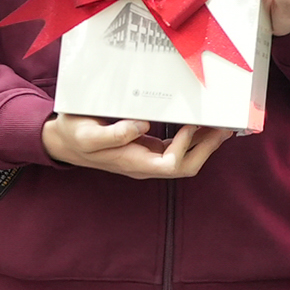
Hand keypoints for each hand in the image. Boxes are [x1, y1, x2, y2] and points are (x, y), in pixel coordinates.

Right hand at [40, 115, 231, 179]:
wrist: (65, 142)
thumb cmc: (75, 134)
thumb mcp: (86, 133)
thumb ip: (113, 134)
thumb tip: (142, 125)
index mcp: (132, 162)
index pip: (170, 164)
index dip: (185, 146)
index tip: (191, 122)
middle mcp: (144, 165)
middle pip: (186, 167)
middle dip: (207, 148)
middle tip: (223, 126)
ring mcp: (148, 160)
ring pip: (186, 160)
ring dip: (205, 144)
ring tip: (221, 125)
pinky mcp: (149, 151)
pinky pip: (178, 151)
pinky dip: (194, 140)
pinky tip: (202, 126)